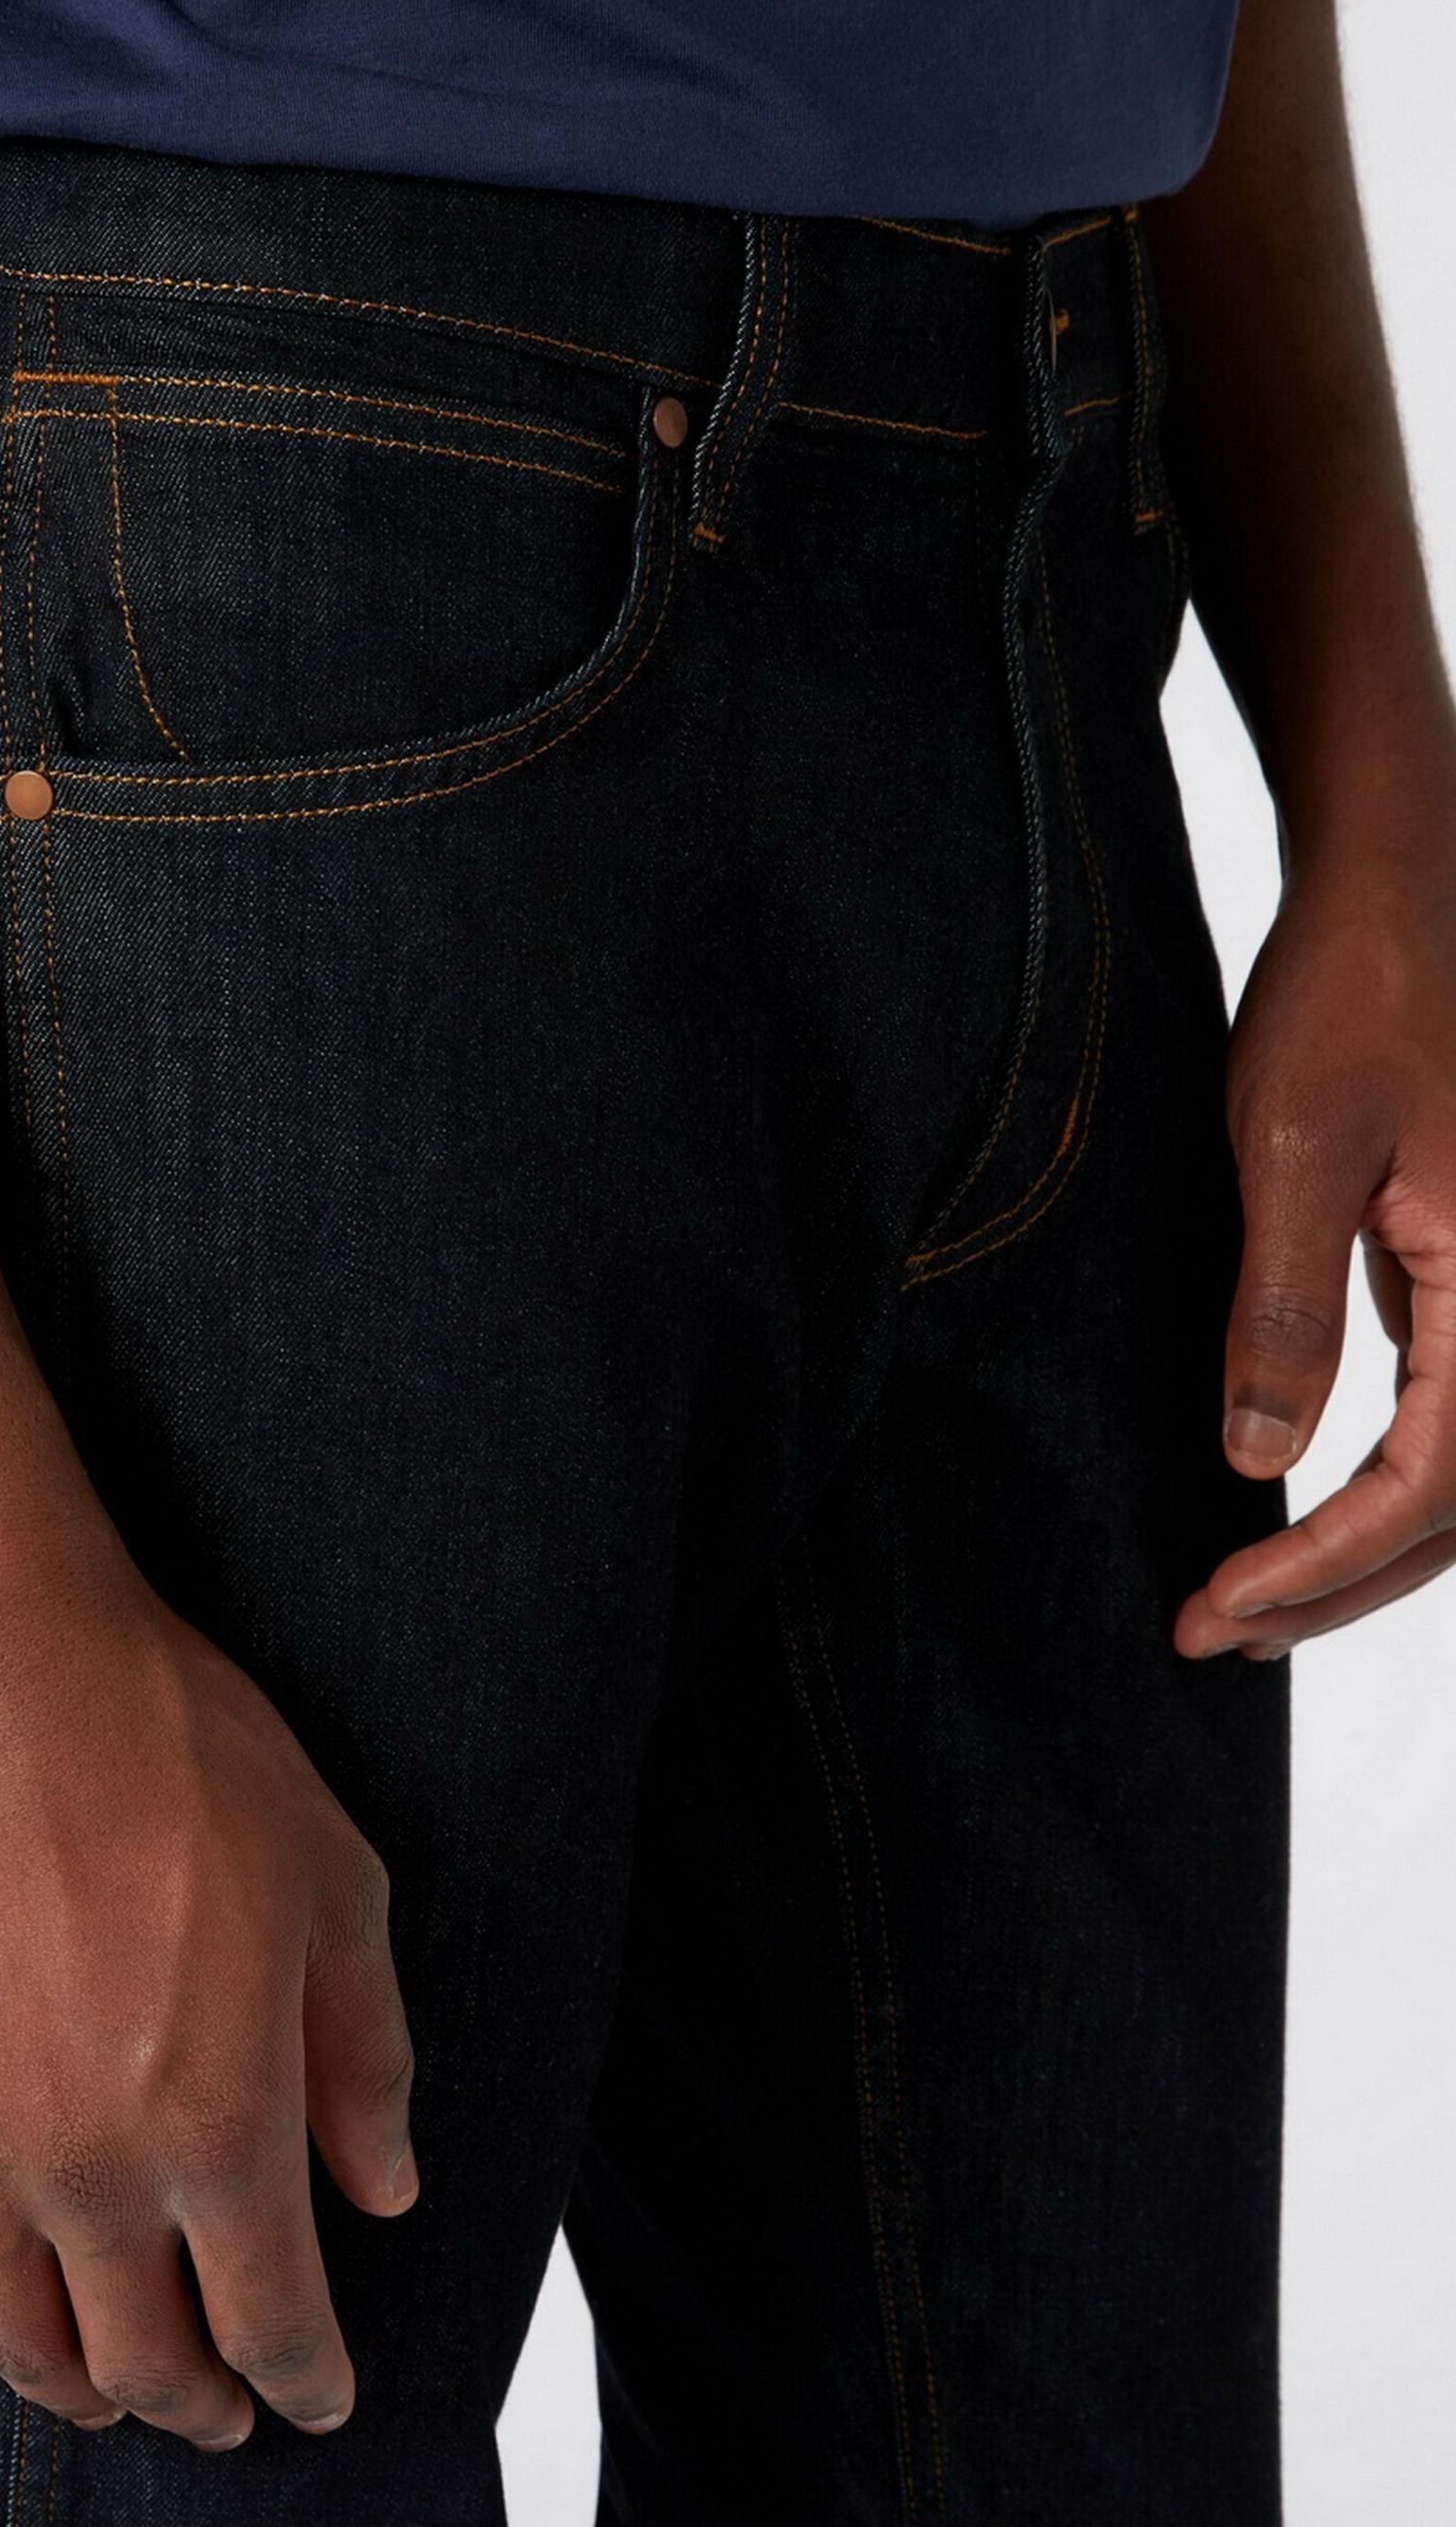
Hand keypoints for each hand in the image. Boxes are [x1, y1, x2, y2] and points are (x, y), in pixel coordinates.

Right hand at [0, 1516, 416, 2450]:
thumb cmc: (175, 1750)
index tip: (324, 2398)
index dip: (307, 2378)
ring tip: (124, 2384)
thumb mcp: (333, 1882)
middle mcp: (85, 2157)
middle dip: (205, 2402)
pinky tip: (3, 2285)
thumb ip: (363, 2057)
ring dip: (84, 2384)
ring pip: (20, 2334)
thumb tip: (385, 2189)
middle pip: (143, 2357)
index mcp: (217, 2116)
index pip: (270, 2316)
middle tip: (236, 2410)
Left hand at [1176, 871, 1455, 1659]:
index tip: (1219, 1606)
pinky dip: (1377, 1485)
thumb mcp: (1294, 1151)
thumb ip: (1285, 1307)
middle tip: (1214, 1635)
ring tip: (1248, 1606)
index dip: (1325, 1561)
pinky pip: (1445, 1416)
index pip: (1432, 1483)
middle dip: (1337, 1585)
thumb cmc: (1349, 1001)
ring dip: (1361, 1552)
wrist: (1398, 898)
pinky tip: (1294, 1508)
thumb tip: (1255, 1460)